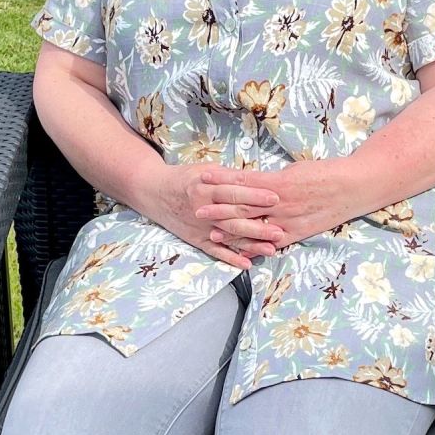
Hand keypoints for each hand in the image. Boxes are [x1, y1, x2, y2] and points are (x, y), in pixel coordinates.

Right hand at [154, 162, 283, 269]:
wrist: (154, 192)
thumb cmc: (184, 178)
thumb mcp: (206, 170)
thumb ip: (229, 176)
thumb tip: (257, 179)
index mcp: (206, 187)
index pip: (235, 192)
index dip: (255, 195)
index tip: (275, 198)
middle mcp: (203, 208)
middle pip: (235, 216)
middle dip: (259, 223)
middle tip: (280, 229)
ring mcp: (200, 226)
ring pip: (229, 236)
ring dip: (251, 244)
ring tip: (271, 249)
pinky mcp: (196, 239)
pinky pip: (215, 251)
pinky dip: (231, 258)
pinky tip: (247, 263)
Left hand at [196, 158, 353, 250]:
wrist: (352, 187)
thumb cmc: (324, 173)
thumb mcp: (295, 169)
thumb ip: (273, 178)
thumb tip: (255, 181)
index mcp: (278, 182)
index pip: (243, 181)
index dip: (222, 181)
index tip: (204, 178)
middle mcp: (280, 203)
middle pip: (243, 207)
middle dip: (219, 209)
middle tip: (198, 209)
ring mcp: (288, 220)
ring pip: (255, 227)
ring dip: (232, 231)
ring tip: (212, 234)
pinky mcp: (297, 233)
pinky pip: (272, 242)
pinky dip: (256, 248)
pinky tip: (242, 252)